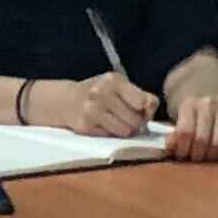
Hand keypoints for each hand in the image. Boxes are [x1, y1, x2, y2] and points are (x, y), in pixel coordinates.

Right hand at [34, 69, 151, 137]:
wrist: (68, 100)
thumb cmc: (101, 93)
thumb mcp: (120, 86)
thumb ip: (140, 96)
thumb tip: (150, 111)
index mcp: (113, 80)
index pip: (143, 101)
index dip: (145, 109)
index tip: (139, 108)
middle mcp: (101, 93)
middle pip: (136, 120)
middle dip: (135, 122)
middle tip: (126, 116)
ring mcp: (92, 110)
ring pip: (125, 131)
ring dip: (125, 130)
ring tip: (116, 121)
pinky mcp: (86, 127)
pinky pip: (112, 137)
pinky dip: (111, 133)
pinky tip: (104, 124)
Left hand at [163, 89, 217, 161]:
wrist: (210, 95)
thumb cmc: (191, 114)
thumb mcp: (177, 119)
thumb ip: (173, 134)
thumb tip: (169, 150)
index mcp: (189, 103)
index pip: (185, 132)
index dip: (181, 149)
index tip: (180, 155)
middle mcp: (209, 103)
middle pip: (201, 139)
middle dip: (196, 154)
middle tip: (194, 158)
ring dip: (210, 155)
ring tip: (206, 157)